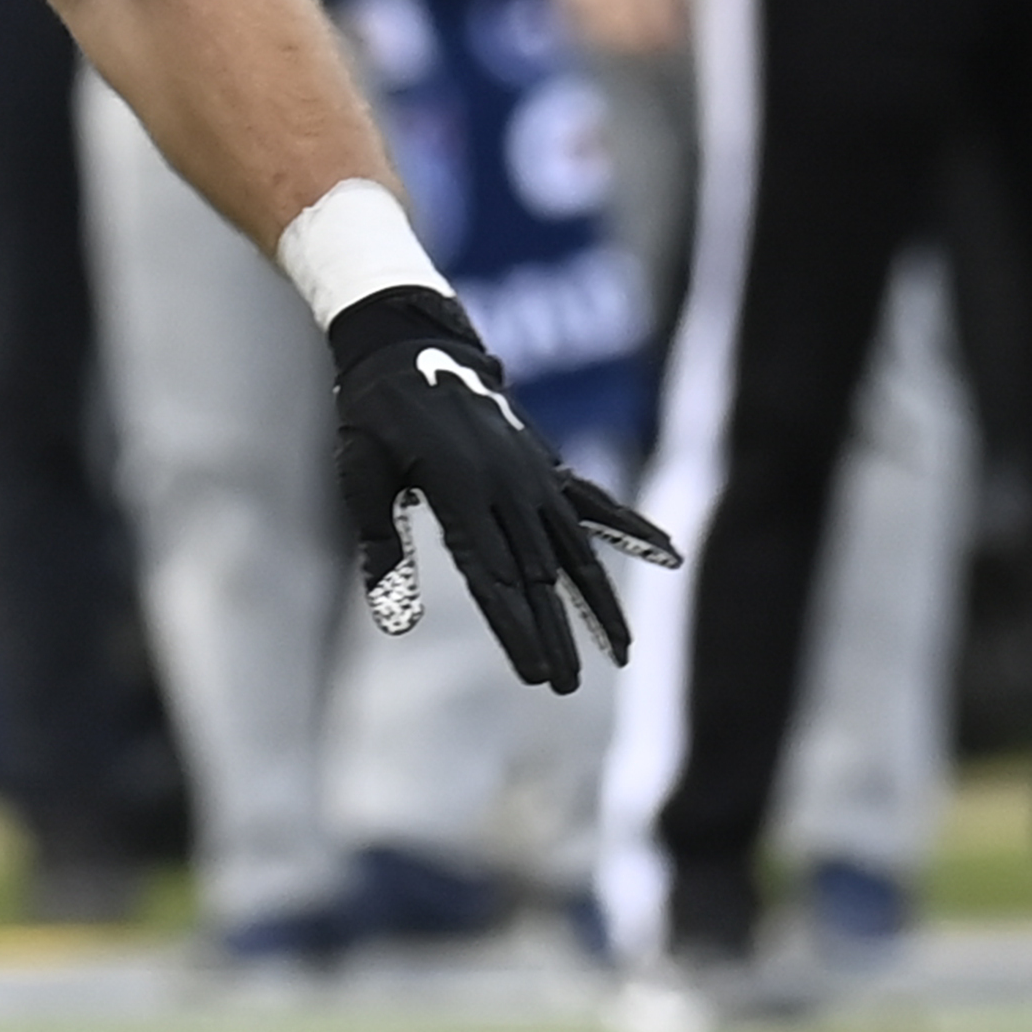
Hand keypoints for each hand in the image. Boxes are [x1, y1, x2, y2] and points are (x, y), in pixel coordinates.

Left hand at [325, 284, 678, 694]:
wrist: (410, 345)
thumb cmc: (376, 418)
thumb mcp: (362, 476)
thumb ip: (383, 548)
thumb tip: (396, 622)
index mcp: (459, 491)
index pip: (493, 578)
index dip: (516, 630)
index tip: (536, 673)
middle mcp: (507, 486)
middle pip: (537, 576)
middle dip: (555, 635)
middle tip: (564, 686)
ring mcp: (534, 476)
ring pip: (576, 550)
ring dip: (598, 604)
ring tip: (623, 653)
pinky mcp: (546, 467)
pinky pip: (595, 505)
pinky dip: (632, 529)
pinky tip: (669, 553)